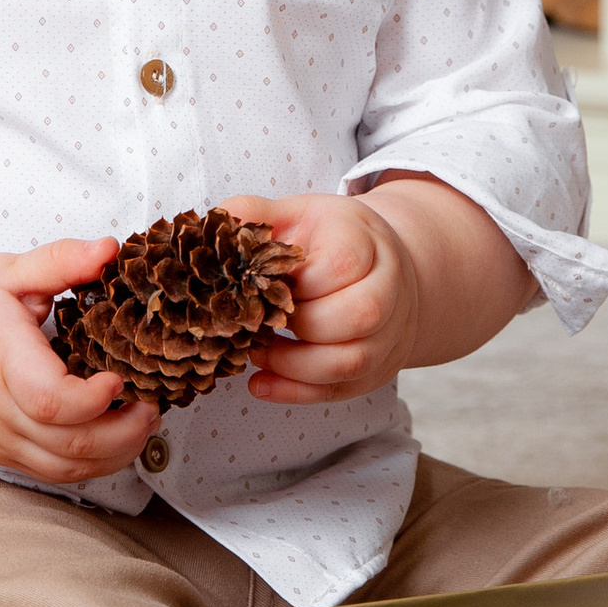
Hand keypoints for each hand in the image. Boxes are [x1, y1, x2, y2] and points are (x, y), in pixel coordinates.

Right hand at [0, 238, 160, 485]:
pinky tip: (112, 440)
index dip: (93, 400)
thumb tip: (109, 250)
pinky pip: (50, 474)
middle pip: (65, 443)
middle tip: (150, 405)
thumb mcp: (9, 269)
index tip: (119, 379)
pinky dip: (89, 465)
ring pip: (62, 468)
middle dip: (122, 433)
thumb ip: (61, 259)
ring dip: (112, 454)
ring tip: (139, 423)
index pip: (49, 399)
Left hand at [226, 189, 423, 405]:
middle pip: (358, 316)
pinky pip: (342, 389)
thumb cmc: (330, 240)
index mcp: (366, 240)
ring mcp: (389, 332)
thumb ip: (255, 215)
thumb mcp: (296, 215)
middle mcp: (389, 287)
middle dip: (300, 326)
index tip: (265, 283)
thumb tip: (217, 225)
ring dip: (295, 366)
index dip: (297, 282)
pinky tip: (261, 384)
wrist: (384, 268)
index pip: (341, 264)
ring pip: (352, 361)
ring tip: (255, 354)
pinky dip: (297, 392)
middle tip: (259, 322)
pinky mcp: (379, 367)